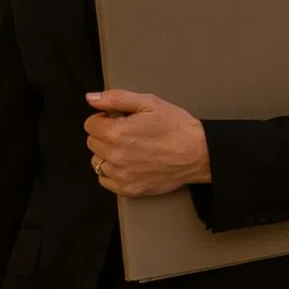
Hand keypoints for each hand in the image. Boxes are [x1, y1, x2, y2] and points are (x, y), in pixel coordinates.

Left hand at [85, 89, 210, 196]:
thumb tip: (90, 98)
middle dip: (105, 135)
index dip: (104, 118)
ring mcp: (121, 175)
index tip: (118, 120)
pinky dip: (112, 172)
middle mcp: (115, 156)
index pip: (90, 124)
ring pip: (97, 162)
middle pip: (92, 143)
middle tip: (126, 133)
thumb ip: (116, 99)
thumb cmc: (176, 126)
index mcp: (116, 133)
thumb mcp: (148, 103)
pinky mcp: (129, 189)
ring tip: (128, 149)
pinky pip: (105, 180)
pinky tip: (128, 164)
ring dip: (107, 154)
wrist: (198, 153)